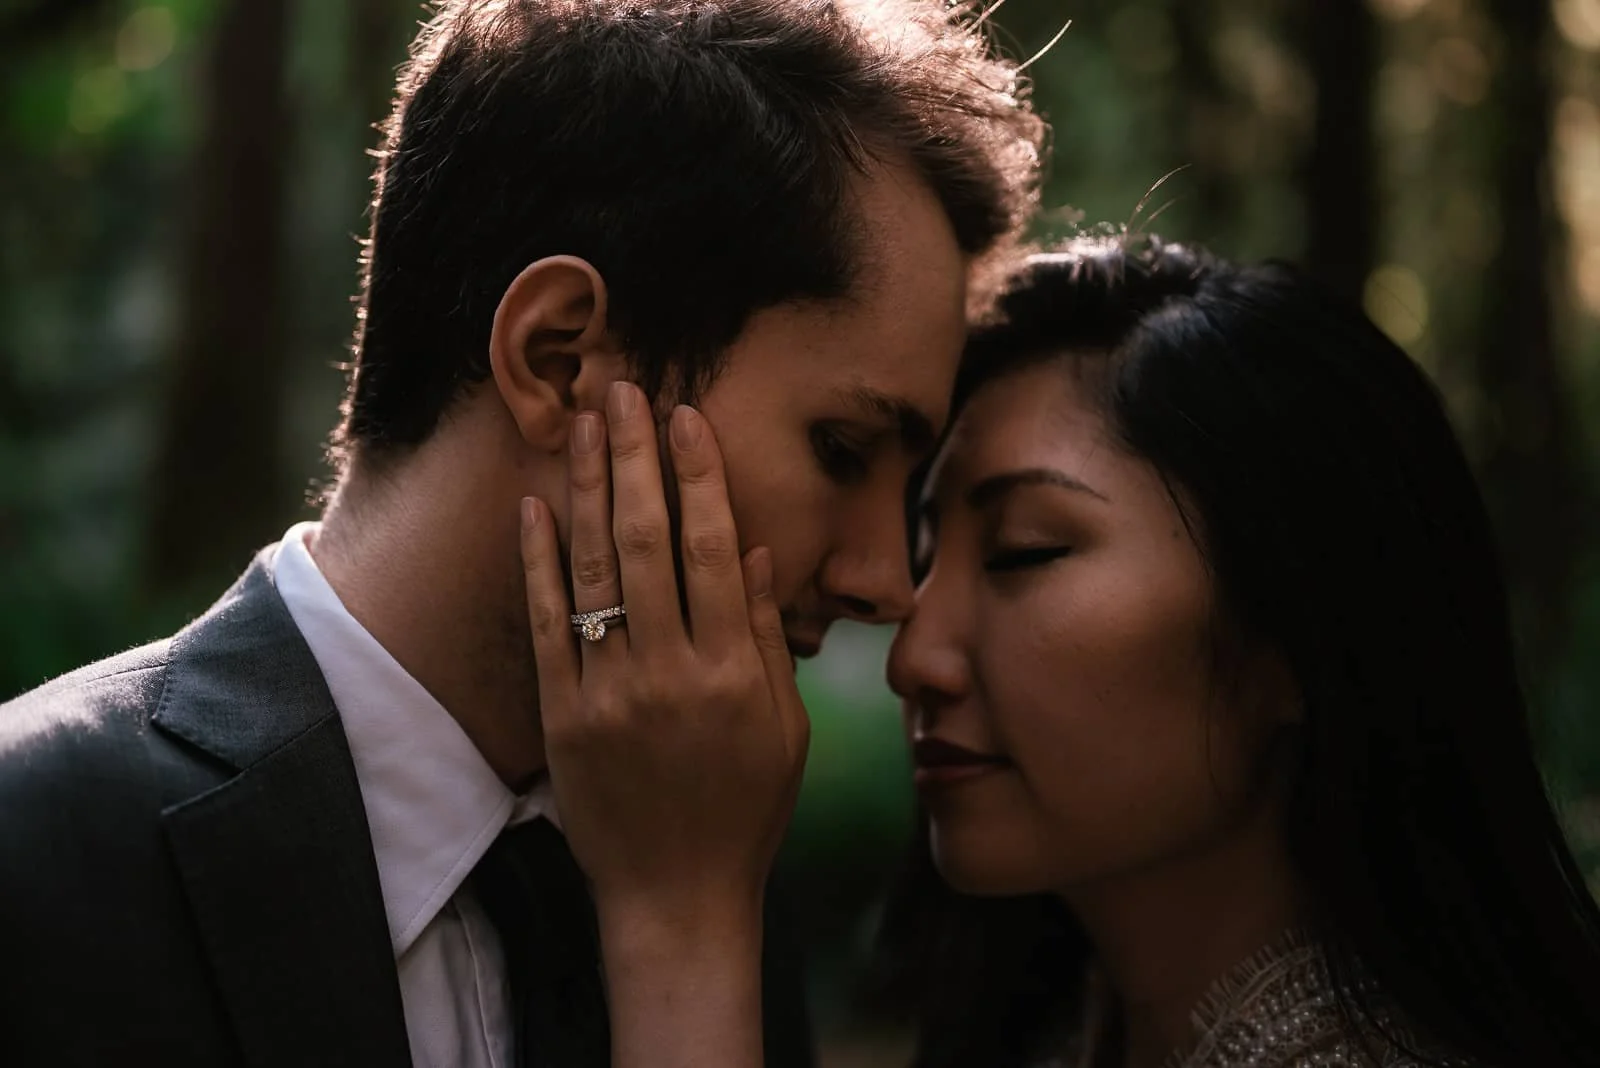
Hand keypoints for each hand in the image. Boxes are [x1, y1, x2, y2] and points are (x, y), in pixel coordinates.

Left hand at [519, 380, 809, 928]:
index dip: (700, 475)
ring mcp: (609, 694)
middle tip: (624, 391)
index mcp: (734, 670)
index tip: (687, 416)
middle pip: (647, 541)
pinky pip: (545, 626)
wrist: (676, 897)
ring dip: (584, 489)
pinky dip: (537, 563)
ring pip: (593, 571)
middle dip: (634, 457)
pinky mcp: (562, 717)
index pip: (715, 547)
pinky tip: (534, 507)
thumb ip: (770, 637)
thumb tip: (760, 549)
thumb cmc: (745, 809)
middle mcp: (670, 672)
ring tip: (580, 424)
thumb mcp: (785, 727)